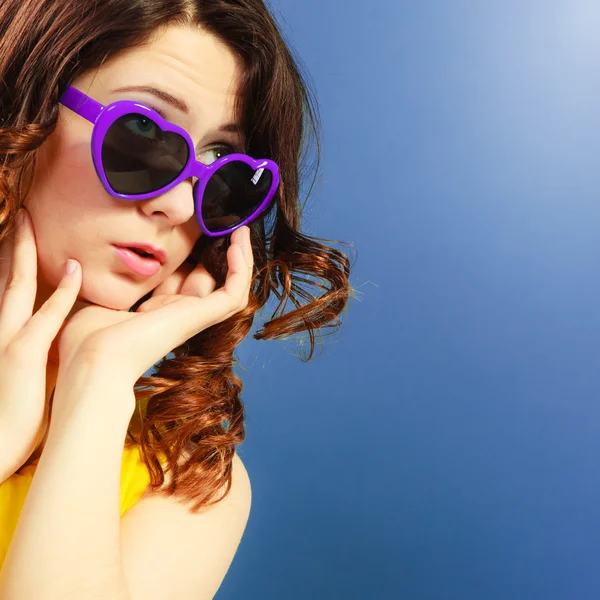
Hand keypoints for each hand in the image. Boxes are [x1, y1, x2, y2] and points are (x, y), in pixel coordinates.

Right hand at [0, 208, 82, 473]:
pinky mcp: (24, 355)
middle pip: (8, 279)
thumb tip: (56, 343)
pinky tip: (75, 270)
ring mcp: (9, 340)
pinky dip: (62, 293)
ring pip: (18, 285)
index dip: (17, 264)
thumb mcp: (25, 378)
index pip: (11, 292)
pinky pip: (46, 316)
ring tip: (29, 222)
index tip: (26, 241)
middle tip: (22, 216)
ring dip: (25, 252)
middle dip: (14, 246)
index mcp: (5, 335)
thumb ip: (37, 354)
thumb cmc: (12, 417)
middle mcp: (2, 331)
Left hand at [56, 225, 253, 393]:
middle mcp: (174, 313)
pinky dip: (241, 268)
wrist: (92, 362)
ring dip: (240, 258)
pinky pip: (233, 293)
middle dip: (215, 251)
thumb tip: (75, 264)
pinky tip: (237, 242)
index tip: (188, 229)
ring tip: (241, 230)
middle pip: (204, 279)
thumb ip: (92, 283)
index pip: (177, 280)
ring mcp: (190, 316)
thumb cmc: (85, 339)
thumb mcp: (92, 299)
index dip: (185, 255)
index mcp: (151, 312)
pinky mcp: (199, 317)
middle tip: (221, 222)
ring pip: (229, 288)